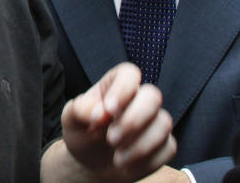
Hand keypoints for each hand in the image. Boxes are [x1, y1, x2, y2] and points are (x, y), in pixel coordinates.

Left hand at [61, 62, 175, 181]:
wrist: (91, 164)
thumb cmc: (82, 133)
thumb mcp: (71, 119)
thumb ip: (81, 110)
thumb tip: (99, 112)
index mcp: (115, 85)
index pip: (129, 74)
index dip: (123, 90)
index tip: (109, 110)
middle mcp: (139, 98)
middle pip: (153, 96)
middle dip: (133, 120)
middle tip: (111, 139)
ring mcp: (154, 121)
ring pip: (163, 124)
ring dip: (141, 145)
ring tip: (117, 158)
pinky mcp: (164, 143)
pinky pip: (168, 148)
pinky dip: (148, 161)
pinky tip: (128, 166)